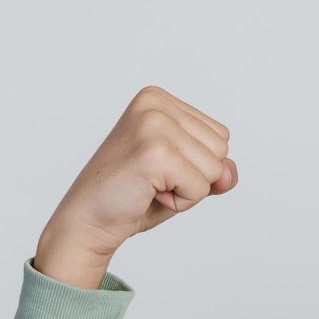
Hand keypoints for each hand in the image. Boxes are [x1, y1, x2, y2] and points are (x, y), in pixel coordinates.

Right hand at [40, 84, 238, 266]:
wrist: (89, 220)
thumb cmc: (134, 195)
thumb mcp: (185, 176)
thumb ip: (216, 169)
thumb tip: (228, 172)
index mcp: (158, 98)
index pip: (220, 136)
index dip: (197, 164)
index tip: (159, 168)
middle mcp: (154, 103)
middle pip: (221, 149)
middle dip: (196, 176)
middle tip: (153, 180)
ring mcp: (153, 124)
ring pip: (215, 169)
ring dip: (188, 190)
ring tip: (150, 186)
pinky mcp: (154, 152)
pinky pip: (201, 188)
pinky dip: (181, 202)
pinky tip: (148, 193)